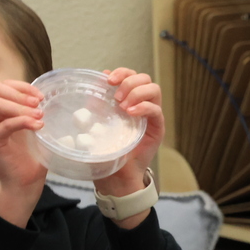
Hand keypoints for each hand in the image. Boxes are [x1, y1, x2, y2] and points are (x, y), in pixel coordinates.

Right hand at [0, 79, 47, 227]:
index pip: (2, 86)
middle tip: (38, 104)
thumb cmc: (31, 157)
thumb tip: (51, 94)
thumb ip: (35, 111)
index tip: (41, 96)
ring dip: (21, 107)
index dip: (21, 86)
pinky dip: (23, 122)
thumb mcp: (35, 128)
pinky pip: (4, 124)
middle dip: (19, 92)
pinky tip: (38, 127)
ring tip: (40, 116)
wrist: (25, 183)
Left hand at [93, 68, 163, 197]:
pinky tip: (131, 113)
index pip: (131, 75)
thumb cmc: (107, 151)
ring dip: (137, 92)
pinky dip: (144, 107)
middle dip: (129, 81)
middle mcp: (142, 104)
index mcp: (128, 100)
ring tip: (123, 105)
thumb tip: (92, 90)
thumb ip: (97, 108)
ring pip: (154, 89)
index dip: (121, 72)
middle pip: (144, 78)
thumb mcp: (96, 126)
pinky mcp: (157, 128)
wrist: (116, 177)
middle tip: (116, 95)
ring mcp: (151, 116)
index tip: (107, 78)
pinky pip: (156, 110)